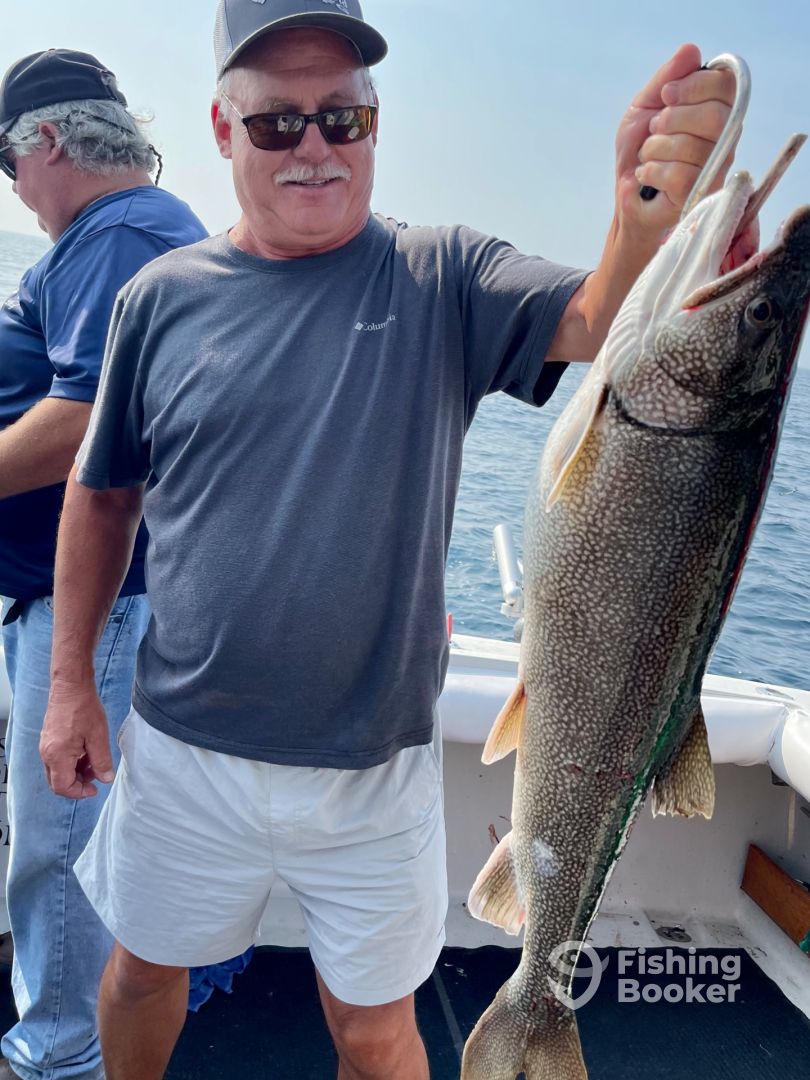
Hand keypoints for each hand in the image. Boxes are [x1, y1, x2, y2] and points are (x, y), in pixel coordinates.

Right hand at [40, 684, 113, 798]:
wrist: (71, 686)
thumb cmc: (84, 707)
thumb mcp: (98, 736)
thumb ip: (102, 760)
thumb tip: (106, 779)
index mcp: (57, 755)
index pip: (62, 787)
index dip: (79, 792)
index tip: (94, 789)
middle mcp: (47, 753)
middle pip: (58, 782)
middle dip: (77, 784)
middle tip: (95, 776)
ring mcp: (46, 746)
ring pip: (58, 771)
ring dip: (76, 772)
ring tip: (95, 762)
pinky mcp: (49, 739)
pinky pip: (57, 759)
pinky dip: (71, 762)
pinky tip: (86, 753)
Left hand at [615, 43, 736, 239]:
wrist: (626, 197)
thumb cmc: (639, 153)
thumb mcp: (644, 108)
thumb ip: (666, 79)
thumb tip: (691, 51)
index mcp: (717, 111)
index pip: (726, 86)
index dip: (694, 85)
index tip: (666, 95)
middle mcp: (725, 139)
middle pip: (715, 117)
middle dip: (672, 120)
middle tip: (654, 129)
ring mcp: (716, 169)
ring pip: (692, 148)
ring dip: (655, 149)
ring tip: (648, 156)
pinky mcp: (700, 196)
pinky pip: (679, 175)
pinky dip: (651, 172)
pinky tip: (647, 176)